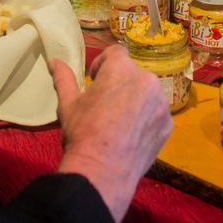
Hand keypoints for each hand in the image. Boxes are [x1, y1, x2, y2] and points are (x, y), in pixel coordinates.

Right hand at [52, 47, 170, 221]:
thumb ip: (63, 78)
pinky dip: (146, 119)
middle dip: (120, 84)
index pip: (116, 52)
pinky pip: (156, 113)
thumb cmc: (83, 132)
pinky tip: (131, 136)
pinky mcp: (168, 123)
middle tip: (105, 105)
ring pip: (147, 93)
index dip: (103, 64)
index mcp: (121, 68)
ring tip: (119, 122)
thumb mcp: (68, 104)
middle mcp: (147, 79)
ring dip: (135, 100)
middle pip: (133, 73)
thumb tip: (53, 61)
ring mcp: (161, 102)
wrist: (103, 171)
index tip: (95, 82)